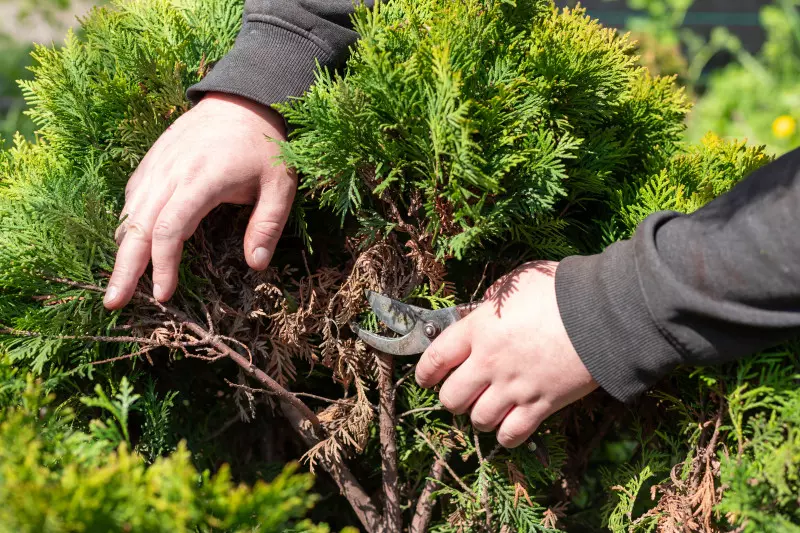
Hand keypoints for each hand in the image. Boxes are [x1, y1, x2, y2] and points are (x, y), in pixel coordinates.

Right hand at [104, 92, 296, 309]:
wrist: (243, 100)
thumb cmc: (265, 146)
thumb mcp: (281, 184)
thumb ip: (268, 225)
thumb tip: (256, 265)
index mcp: (202, 180)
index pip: (170, 229)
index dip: (162, 265)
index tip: (164, 295)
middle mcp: (171, 173)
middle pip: (138, 226)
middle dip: (123, 268)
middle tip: (113, 303)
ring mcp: (157, 165)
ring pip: (129, 213)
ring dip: (121, 250)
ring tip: (118, 284)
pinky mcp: (152, 161)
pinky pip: (132, 197)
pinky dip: (127, 224)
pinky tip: (130, 246)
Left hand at [415, 261, 597, 447]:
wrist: (603, 312)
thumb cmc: (560, 289)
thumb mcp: (515, 282)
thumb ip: (490, 302)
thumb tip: (479, 312)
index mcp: (479, 329)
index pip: (435, 359)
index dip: (425, 374)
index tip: (426, 379)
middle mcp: (490, 362)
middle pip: (451, 398)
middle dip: (452, 397)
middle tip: (462, 391)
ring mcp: (515, 387)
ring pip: (478, 420)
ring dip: (479, 416)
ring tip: (487, 407)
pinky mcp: (542, 405)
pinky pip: (512, 435)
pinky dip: (506, 435)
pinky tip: (509, 425)